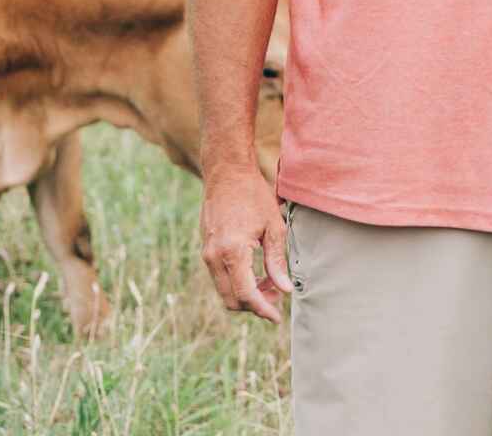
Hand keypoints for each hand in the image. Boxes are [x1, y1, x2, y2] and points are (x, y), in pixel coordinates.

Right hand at [198, 168, 292, 322]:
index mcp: (232, 251)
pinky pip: (220, 278)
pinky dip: (237, 282)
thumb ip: (277, 261)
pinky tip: (257, 272)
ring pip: (224, 291)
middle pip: (232, 299)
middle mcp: (214, 256)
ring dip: (246, 294)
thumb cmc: (253, 195)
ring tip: (270, 281)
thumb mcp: (273, 226)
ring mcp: (207, 254)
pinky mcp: (206, 250)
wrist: (226, 173)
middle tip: (277, 296)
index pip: (245, 295)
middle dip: (255, 305)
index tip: (277, 318)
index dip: (263, 310)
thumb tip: (285, 290)